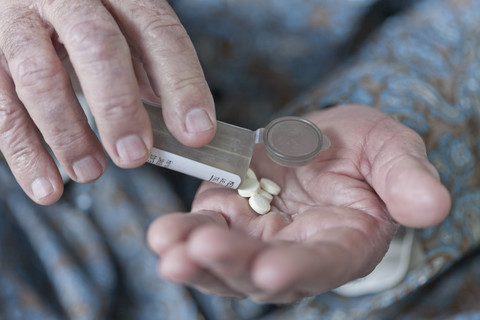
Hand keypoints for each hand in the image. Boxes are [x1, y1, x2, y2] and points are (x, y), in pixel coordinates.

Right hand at [0, 0, 214, 204]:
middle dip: (118, 106)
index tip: (197, 133)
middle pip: (96, 45)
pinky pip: (1, 106)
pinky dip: (24, 153)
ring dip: (68, 134)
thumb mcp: (125, 32)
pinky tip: (47, 186)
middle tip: (134, 155)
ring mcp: (19, 22)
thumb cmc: (89, 23)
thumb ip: (150, 71)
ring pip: (40, 77)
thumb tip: (184, 129)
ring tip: (92, 172)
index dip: (181, 84)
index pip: (158, 33)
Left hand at [147, 105, 450, 302]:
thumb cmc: (362, 149)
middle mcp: (296, 253)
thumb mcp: (390, 150)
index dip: (300, 270)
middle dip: (231, 265)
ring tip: (166, 247)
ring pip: (224, 264)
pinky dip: (181, 236)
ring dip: (193, 259)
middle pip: (262, 273)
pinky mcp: (228, 219)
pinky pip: (203, 233)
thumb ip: (406, 178)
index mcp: (343, 243)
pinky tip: (160, 233)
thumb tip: (431, 206)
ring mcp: (257, 240)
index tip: (272, 271)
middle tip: (199, 251)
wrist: (321, 142)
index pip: (323, 265)